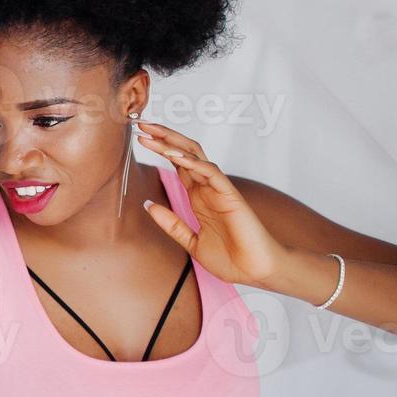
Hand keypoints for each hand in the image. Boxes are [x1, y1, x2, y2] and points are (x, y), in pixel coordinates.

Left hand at [135, 121, 287, 287]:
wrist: (256, 272)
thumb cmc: (230, 259)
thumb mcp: (191, 242)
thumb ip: (171, 224)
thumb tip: (147, 205)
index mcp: (198, 196)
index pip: (177, 164)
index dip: (159, 148)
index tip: (140, 138)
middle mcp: (207, 188)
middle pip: (184, 152)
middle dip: (163, 137)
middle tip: (141, 124)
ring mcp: (219, 189)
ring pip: (195, 156)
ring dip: (172, 143)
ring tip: (151, 132)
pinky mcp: (230, 195)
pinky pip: (211, 173)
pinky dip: (193, 162)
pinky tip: (175, 155)